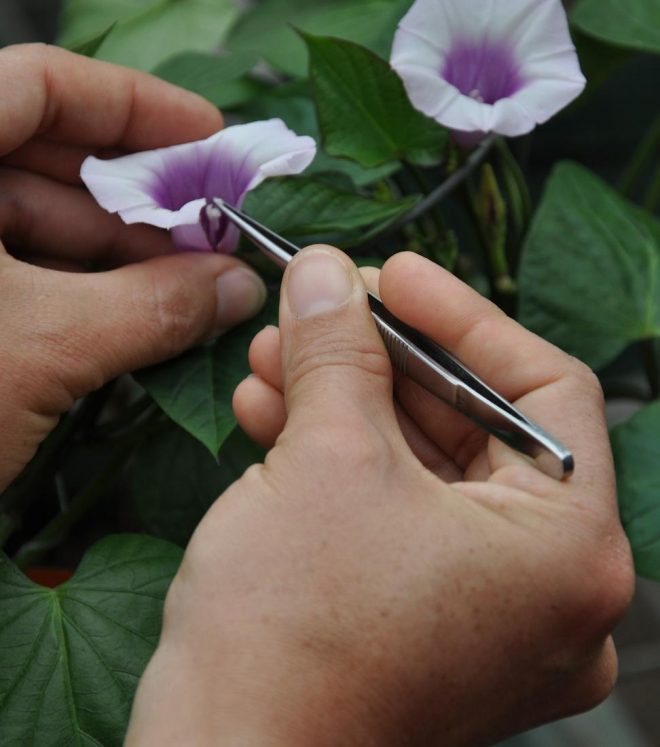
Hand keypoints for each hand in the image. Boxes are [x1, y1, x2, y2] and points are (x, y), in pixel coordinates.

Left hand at [0, 44, 265, 491]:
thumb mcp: (45, 345)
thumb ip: (154, 306)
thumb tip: (237, 287)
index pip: (40, 85)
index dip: (137, 105)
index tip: (208, 139)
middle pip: (44, 155)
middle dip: (138, 195)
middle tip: (209, 230)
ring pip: (32, 219)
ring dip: (117, 249)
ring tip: (186, 280)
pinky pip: (18, 270)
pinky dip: (81, 286)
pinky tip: (137, 311)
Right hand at [128, 248, 632, 745]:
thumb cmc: (291, 635)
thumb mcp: (324, 457)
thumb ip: (339, 348)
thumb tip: (327, 274)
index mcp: (569, 552)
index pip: (542, 387)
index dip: (463, 316)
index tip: (395, 275)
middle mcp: (547, 590)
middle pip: (471, 424)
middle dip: (383, 358)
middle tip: (325, 306)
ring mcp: (486, 613)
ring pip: (421, 466)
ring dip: (345, 401)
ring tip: (278, 354)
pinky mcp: (425, 622)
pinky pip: (394, 511)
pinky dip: (337, 457)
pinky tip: (272, 408)